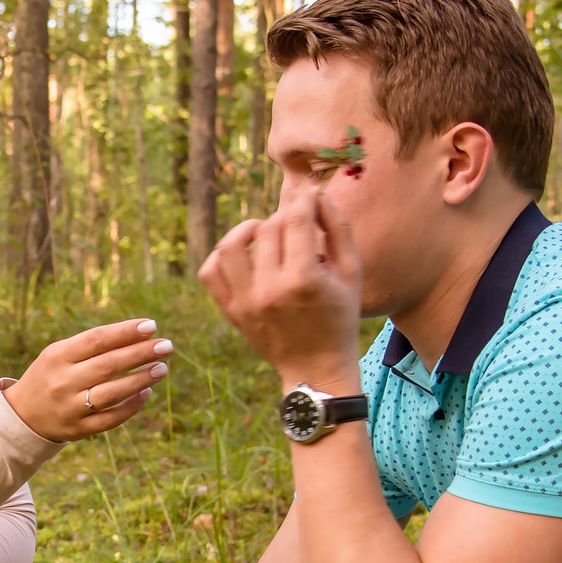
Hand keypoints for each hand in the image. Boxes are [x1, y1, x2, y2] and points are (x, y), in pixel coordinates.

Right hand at [5, 318, 174, 441]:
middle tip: (166, 346)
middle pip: (108, 365)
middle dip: (141, 353)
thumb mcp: (60, 354)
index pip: (97, 340)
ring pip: (112, 393)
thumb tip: (139, 336)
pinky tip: (146, 392)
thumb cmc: (51, 375)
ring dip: (141, 379)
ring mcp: (70, 408)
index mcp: (57, 356)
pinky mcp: (78, 429)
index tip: (152, 325)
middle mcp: (63, 382)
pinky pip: (111, 419)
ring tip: (162, 368)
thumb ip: (93, 346)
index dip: (126, 332)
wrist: (23, 415)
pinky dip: (131, 406)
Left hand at [198, 179, 363, 389]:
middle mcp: (270, 290)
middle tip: (296, 224)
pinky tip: (243, 255)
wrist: (316, 368)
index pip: (295, 218)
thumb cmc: (340, 317)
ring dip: (246, 229)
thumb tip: (317, 194)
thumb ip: (338, 228)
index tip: (310, 198)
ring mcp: (246, 302)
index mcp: (304, 279)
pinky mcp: (232, 311)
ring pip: (231, 245)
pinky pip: (210, 272)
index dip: (304, 200)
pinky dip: (221, 256)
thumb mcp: (351, 273)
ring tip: (263, 232)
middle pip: (267, 229)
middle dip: (284, 218)